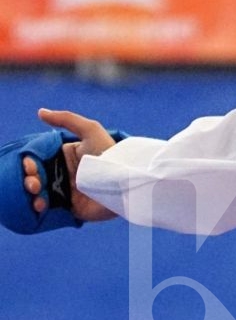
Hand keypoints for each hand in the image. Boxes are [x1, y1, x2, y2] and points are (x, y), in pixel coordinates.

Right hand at [25, 108, 117, 222]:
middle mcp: (62, 172)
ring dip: (31, 192)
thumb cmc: (108, 154)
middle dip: (29, 178)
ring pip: (37, 191)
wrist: (123, 183)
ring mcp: (64, 190)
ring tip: (36, 191)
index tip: (31, 166)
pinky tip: (39, 204)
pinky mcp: (67, 207)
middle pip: (35, 175)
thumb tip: (40, 112)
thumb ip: (67, 119)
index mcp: (65, 155)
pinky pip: (45, 208)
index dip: (30, 162)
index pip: (38, 158)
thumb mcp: (90, 131)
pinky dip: (37, 206)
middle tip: (34, 182)